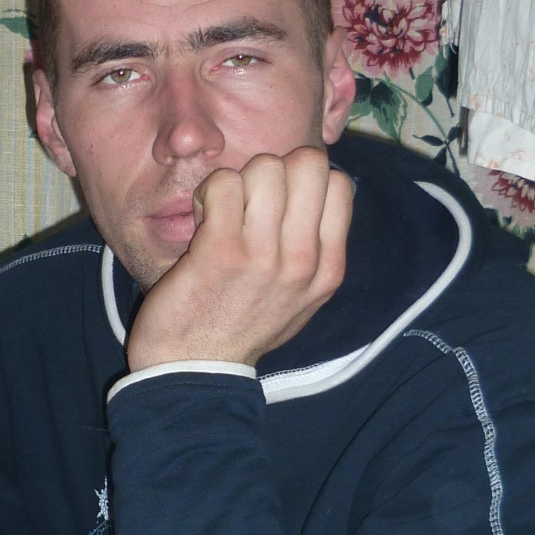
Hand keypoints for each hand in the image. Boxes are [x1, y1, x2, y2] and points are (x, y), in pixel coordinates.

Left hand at [126, 146, 352, 371]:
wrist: (195, 370)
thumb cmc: (242, 327)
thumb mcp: (301, 299)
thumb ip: (315, 249)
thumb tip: (318, 190)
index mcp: (328, 269)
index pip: (339, 183)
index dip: (303, 180)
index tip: (279, 206)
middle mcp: (303, 260)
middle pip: (308, 164)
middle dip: (273, 171)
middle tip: (250, 204)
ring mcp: (263, 255)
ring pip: (264, 167)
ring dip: (237, 183)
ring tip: (223, 215)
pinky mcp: (221, 251)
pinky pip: (223, 184)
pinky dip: (207, 194)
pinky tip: (202, 222)